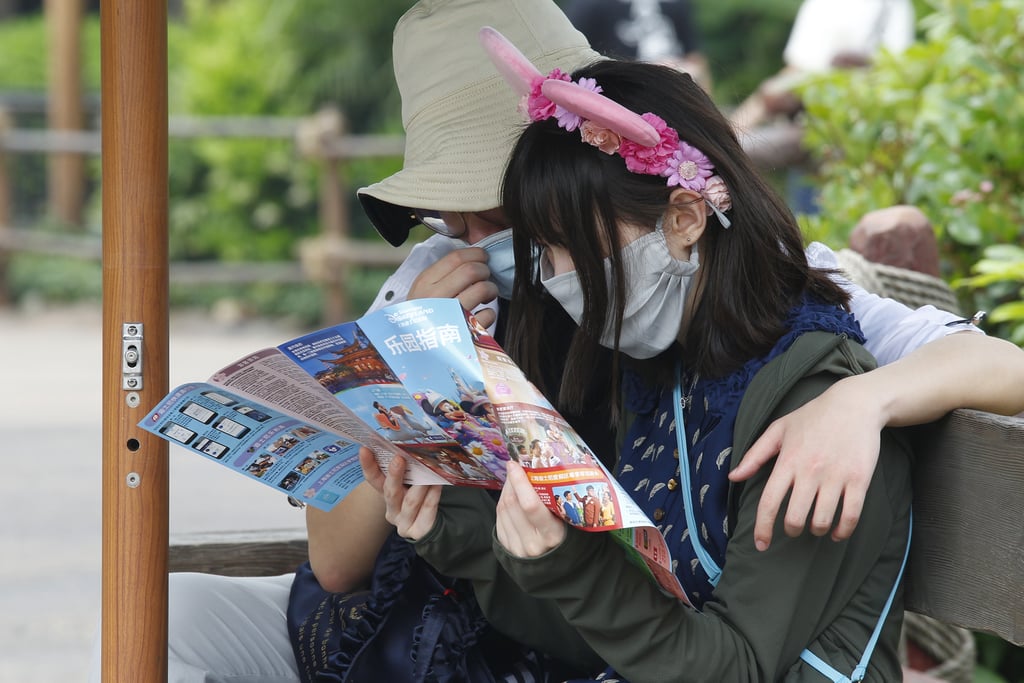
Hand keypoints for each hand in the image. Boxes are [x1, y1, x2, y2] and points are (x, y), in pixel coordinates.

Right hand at [358, 447, 440, 540]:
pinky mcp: (418, 530)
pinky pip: (427, 510)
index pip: (374, 479)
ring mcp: (404, 522)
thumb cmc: (421, 497)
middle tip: (399, 459)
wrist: (436, 523)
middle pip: (390, 492)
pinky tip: (437, 484)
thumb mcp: (411, 483)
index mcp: (386, 494)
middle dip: (394, 475)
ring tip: (426, 471)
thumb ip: (409, 470)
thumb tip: (410, 446)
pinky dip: (432, 496)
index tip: (364, 450)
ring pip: (410, 502)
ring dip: (418, 486)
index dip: (368, 465)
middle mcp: (392, 509)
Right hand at [408, 248, 497, 327]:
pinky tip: (480, 316)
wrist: (414, 352)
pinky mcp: (464, 333)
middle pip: (471, 270)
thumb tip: (472, 257)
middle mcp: (435, 298)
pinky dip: (489, 313)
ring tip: (487, 294)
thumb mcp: (422, 291)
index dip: (476, 253)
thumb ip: (441, 274)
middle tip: (484, 277)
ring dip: (491, 289)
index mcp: (424, 283)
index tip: (482, 257)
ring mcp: (450, 316)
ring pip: (483, 289)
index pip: (455, 258)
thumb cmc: (423, 317)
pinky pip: (488, 315)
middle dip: (485, 270)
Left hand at [495, 460, 566, 557]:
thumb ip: (553, 499)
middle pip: (513, 504)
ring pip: (503, 510)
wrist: (553, 562)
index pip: (530, 505)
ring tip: (513, 481)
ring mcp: (518, 548)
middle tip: (514, 468)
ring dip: (506, 490)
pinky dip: (502, 503)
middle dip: (511, 482)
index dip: (520, 483)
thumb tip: (537, 469)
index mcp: (552, 535)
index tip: (514, 465)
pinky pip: (499, 519)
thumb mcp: (566, 519)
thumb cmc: (565, 534)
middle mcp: (533, 544)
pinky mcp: (507, 548)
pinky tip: (510, 497)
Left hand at [728, 377, 882, 549]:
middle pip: (795, 518)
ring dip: (816, 530)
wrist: (855, 404)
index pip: (769, 502)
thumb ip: (754, 455)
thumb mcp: (778, 430)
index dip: (763, 528)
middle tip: (793, 528)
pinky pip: (851, 515)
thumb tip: (733, 477)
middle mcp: (810, 471)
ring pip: (821, 520)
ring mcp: (836, 476)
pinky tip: (836, 532)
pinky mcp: (859, 479)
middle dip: (791, 530)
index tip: (761, 544)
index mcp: (787, 461)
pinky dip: (842, 531)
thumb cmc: (812, 417)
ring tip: (814, 526)